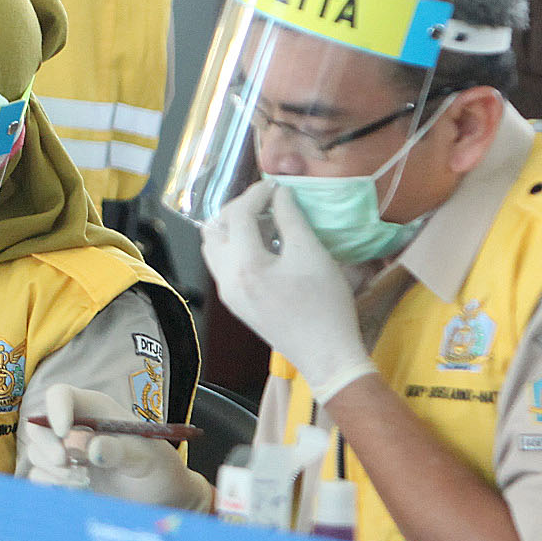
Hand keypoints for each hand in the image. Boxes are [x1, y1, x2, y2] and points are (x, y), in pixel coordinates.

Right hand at [19, 384, 208, 508]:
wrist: (161, 502)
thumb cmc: (159, 470)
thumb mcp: (147, 458)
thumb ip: (120, 451)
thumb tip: (91, 449)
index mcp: (96, 410)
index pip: (61, 395)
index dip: (56, 409)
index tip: (64, 432)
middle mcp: (75, 428)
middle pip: (39, 425)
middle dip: (46, 445)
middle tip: (65, 462)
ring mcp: (67, 454)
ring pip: (37, 453)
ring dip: (54, 470)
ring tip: (86, 481)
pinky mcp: (62, 479)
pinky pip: (40, 478)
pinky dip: (54, 486)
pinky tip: (80, 492)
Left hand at [200, 186, 375, 404]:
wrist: (327, 355)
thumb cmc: (325, 305)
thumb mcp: (312, 254)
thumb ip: (291, 219)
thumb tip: (280, 194)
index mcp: (244, 265)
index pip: (239, 215)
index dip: (257, 193)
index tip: (277, 185)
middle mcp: (226, 279)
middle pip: (215, 229)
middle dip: (238, 208)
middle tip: (266, 200)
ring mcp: (228, 294)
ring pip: (214, 248)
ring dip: (232, 228)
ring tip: (263, 219)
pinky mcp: (236, 304)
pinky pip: (223, 265)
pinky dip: (236, 246)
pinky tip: (263, 244)